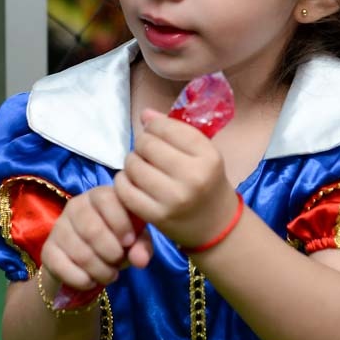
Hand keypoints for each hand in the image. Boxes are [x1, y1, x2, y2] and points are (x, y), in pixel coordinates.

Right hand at [40, 185, 153, 291]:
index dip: (120, 222)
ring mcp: (59, 227)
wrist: (84, 262)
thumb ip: (141, 245)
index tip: (128, 242)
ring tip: (110, 275)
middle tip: (118, 263)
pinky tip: (90, 281)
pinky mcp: (47, 250)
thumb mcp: (134, 239)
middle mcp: (76, 206)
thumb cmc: (115, 241)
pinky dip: (81, 280)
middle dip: (111, 253)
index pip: (106, 199)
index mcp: (99, 196)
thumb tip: (140, 261)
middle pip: (92, 229)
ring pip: (80, 253)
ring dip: (100, 270)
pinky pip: (62, 267)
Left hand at [115, 108, 237, 248]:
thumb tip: (145, 114)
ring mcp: (173, 198)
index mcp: (207, 157)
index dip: (154, 125)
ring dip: (132, 162)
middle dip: (142, 143)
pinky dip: (123, 181)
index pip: (168, 128)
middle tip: (147, 152)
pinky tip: (132, 181)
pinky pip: (125, 190)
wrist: (216, 225)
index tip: (154, 131)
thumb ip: (176, 131)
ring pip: (133, 165)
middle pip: (147, 144)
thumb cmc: (208, 182)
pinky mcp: (157, 216)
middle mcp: (192, 176)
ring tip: (141, 166)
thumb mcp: (203, 154)